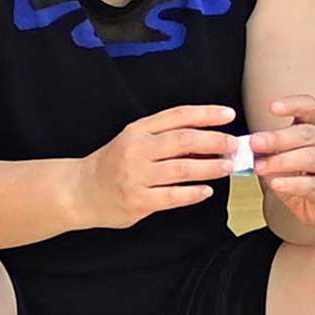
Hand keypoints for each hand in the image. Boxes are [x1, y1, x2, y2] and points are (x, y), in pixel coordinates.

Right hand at [79, 103, 240, 230]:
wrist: (80, 191)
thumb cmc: (114, 163)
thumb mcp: (133, 140)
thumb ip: (164, 137)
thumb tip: (208, 138)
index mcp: (138, 130)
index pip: (178, 116)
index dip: (206, 113)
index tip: (229, 114)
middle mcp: (137, 150)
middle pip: (183, 140)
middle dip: (214, 141)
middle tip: (235, 145)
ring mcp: (136, 176)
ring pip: (182, 168)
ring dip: (209, 167)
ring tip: (227, 167)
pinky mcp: (138, 201)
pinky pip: (172, 196)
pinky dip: (193, 193)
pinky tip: (206, 191)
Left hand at [248, 95, 314, 225]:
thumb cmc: (301, 173)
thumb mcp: (283, 156)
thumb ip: (268, 150)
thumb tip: (247, 147)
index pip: (310, 108)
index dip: (293, 105)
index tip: (273, 107)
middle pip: (307, 134)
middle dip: (278, 138)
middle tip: (255, 143)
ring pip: (311, 158)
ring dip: (282, 161)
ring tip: (260, 167)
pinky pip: (312, 185)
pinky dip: (292, 184)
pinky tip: (277, 184)